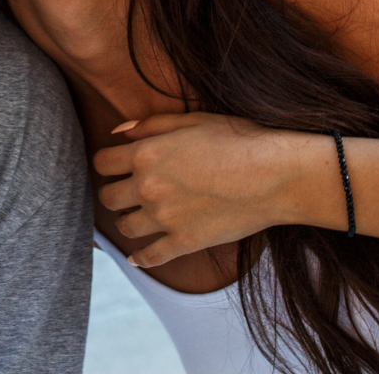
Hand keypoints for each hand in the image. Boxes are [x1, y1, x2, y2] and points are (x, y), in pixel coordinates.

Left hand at [94, 112, 327, 268]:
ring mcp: (166, 217)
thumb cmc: (239, 140)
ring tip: (137, 217)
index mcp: (147, 153)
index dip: (108, 164)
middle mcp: (149, 186)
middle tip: (126, 193)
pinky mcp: (185, 242)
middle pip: (108, 197)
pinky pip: (150, 257)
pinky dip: (141, 258)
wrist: (276, 175)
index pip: (102, 163)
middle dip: (114, 193)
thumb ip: (152, 125)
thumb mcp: (193, 120)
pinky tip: (138, 256)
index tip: (117, 167)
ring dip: (128, 221)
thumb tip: (120, 132)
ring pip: (125, 227)